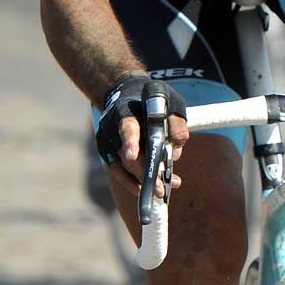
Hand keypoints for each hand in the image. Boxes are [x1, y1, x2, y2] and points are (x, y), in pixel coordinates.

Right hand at [94, 74, 187, 194]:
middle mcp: (111, 128)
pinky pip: (118, 172)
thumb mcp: (170, 100)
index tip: (133, 155)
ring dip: (141, 181)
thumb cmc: (152, 97)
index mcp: (126, 111)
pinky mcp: (108, 153)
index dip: (130, 141)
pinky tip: (144, 190)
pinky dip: (131, 182)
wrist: (127, 93)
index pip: (127, 127)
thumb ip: (176, 123)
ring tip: (162, 192)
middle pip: (126, 155)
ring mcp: (107, 142)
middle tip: (161, 188)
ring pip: (122, 167)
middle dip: (144, 172)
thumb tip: (175, 153)